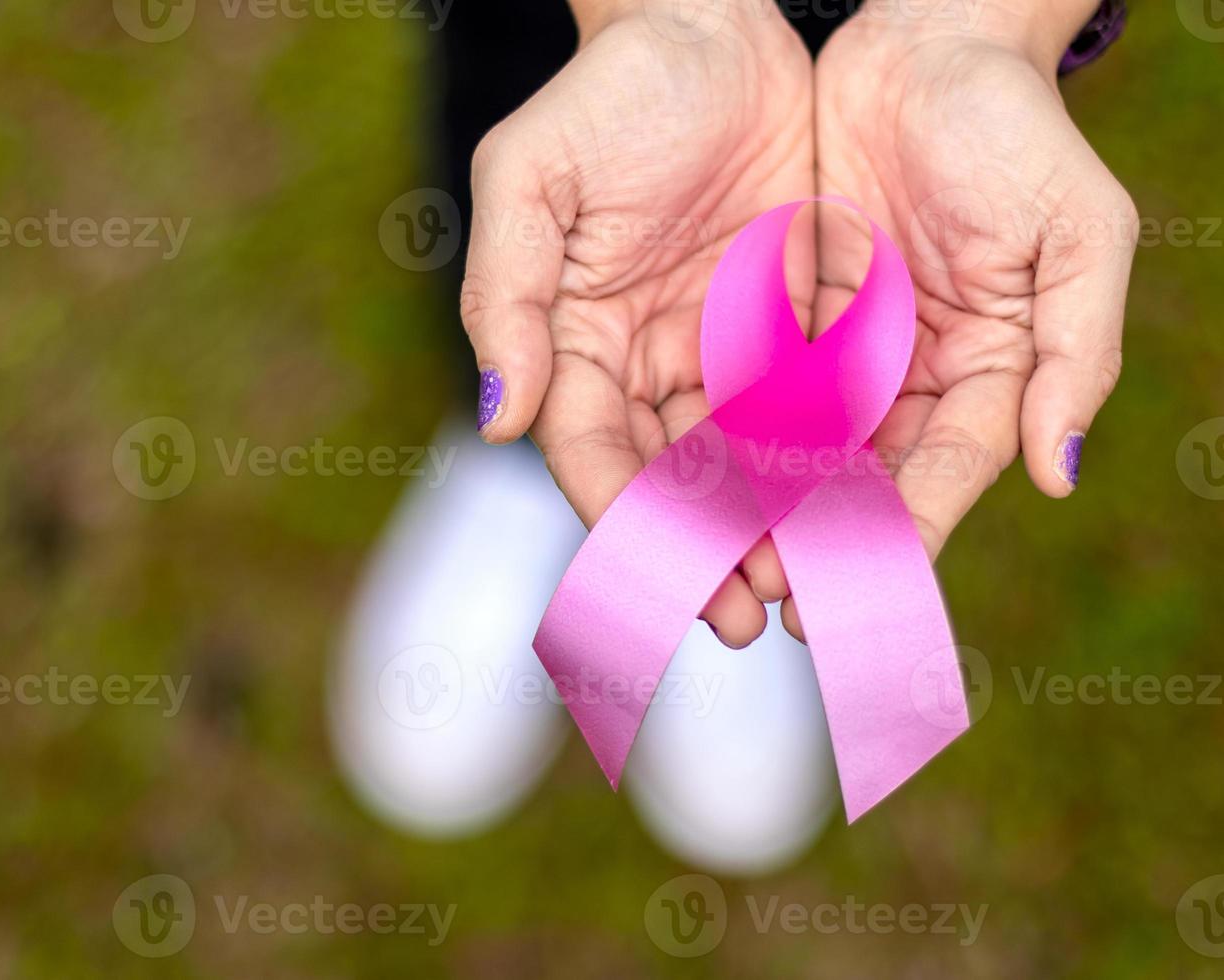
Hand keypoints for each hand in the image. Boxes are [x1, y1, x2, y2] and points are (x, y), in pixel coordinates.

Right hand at [462, 0, 814, 647]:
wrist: (705, 23)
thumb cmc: (605, 93)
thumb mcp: (530, 180)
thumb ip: (505, 298)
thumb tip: (497, 415)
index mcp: (574, 343)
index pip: (595, 453)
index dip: (632, 523)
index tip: (677, 584)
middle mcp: (642, 363)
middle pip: (671, 480)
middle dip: (709, 552)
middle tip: (755, 620)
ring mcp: (713, 349)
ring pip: (743, 462)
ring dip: (773, 529)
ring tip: (816, 588)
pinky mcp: (782, 327)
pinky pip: (807, 411)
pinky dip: (827, 465)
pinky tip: (860, 512)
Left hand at [753, 2, 1135, 638]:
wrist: (924, 47)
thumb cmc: (1014, 130)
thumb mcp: (1077, 232)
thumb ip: (1077, 354)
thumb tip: (1061, 473)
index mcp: (987, 374)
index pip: (942, 477)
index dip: (899, 537)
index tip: (851, 589)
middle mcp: (910, 380)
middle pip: (858, 482)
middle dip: (810, 540)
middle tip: (759, 597)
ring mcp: (844, 355)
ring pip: (795, 451)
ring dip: (756, 506)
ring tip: (710, 558)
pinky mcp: (783, 321)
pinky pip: (747, 391)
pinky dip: (720, 436)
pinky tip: (681, 476)